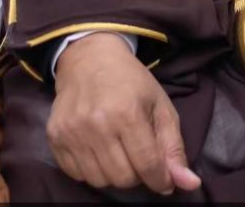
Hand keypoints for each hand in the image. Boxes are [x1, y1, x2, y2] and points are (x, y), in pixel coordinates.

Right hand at [49, 32, 200, 193]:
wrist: (90, 59)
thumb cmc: (131, 82)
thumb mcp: (160, 105)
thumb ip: (174, 146)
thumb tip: (190, 184)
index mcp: (128, 113)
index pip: (147, 164)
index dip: (160, 179)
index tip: (164, 181)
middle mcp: (97, 124)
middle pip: (123, 178)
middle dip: (137, 174)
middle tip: (139, 156)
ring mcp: (72, 132)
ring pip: (99, 180)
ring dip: (114, 173)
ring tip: (119, 151)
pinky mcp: (54, 137)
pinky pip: (76, 174)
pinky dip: (92, 170)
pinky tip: (99, 149)